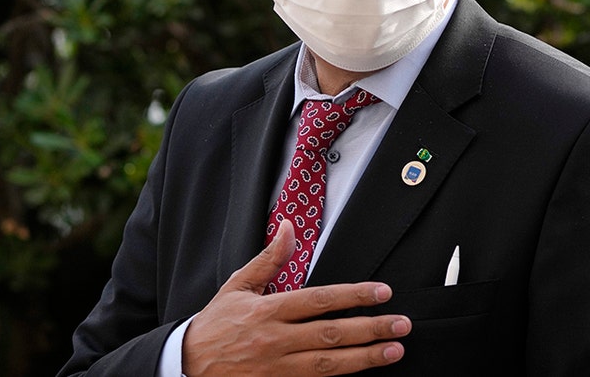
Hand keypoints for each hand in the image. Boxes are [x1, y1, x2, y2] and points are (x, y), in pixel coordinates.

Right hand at [182, 219, 411, 375]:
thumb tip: (290, 227)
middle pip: (332, 334)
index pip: (320, 301)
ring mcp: (278, 368)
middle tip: (402, 324)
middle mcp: (275, 340)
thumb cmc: (215, 324)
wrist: (188, 366)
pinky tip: (363, 371)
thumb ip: (270, 259)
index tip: (382, 293)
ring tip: (394, 350)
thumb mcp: (238, 285)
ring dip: (366, 358)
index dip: (354, 296)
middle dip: (371, 329)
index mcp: (268, 311)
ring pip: (330, 364)